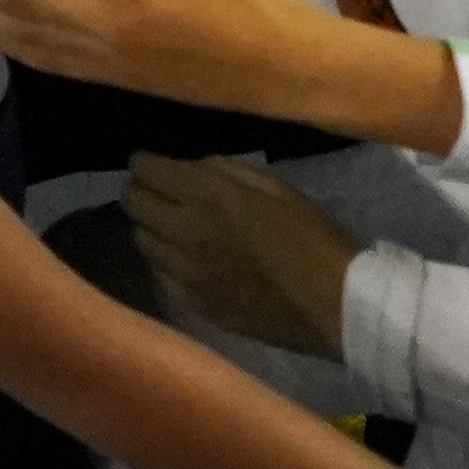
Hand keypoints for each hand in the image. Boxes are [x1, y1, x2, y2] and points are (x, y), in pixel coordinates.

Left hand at [125, 153, 363, 360]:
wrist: (336, 305)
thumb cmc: (312, 238)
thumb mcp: (275, 187)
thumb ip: (224, 171)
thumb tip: (190, 168)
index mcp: (207, 195)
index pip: (144, 169)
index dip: (145, 163)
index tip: (154, 166)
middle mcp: (185, 230)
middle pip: (132, 202)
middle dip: (140, 191)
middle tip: (158, 194)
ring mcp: (185, 271)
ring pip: (140, 239)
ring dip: (150, 227)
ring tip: (171, 227)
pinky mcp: (193, 303)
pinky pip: (159, 275)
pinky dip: (164, 262)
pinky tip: (184, 261)